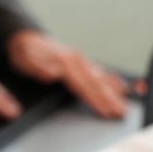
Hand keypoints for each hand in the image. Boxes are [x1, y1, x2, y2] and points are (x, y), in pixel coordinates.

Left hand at [7, 29, 126, 118]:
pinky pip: (101, 73)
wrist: (26, 39)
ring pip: (101, 78)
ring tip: (126, 105)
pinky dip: (113, 80)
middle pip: (96, 83)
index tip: (106, 111)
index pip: (83, 84)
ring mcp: (81, 61)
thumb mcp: (26, 58)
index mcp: (65, 61)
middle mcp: (77, 60)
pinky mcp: (82, 63)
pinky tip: (122, 88)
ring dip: (114, 92)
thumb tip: (53, 73)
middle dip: (110, 98)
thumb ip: (39, 65)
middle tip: (122, 112)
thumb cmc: (25, 52)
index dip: (96, 99)